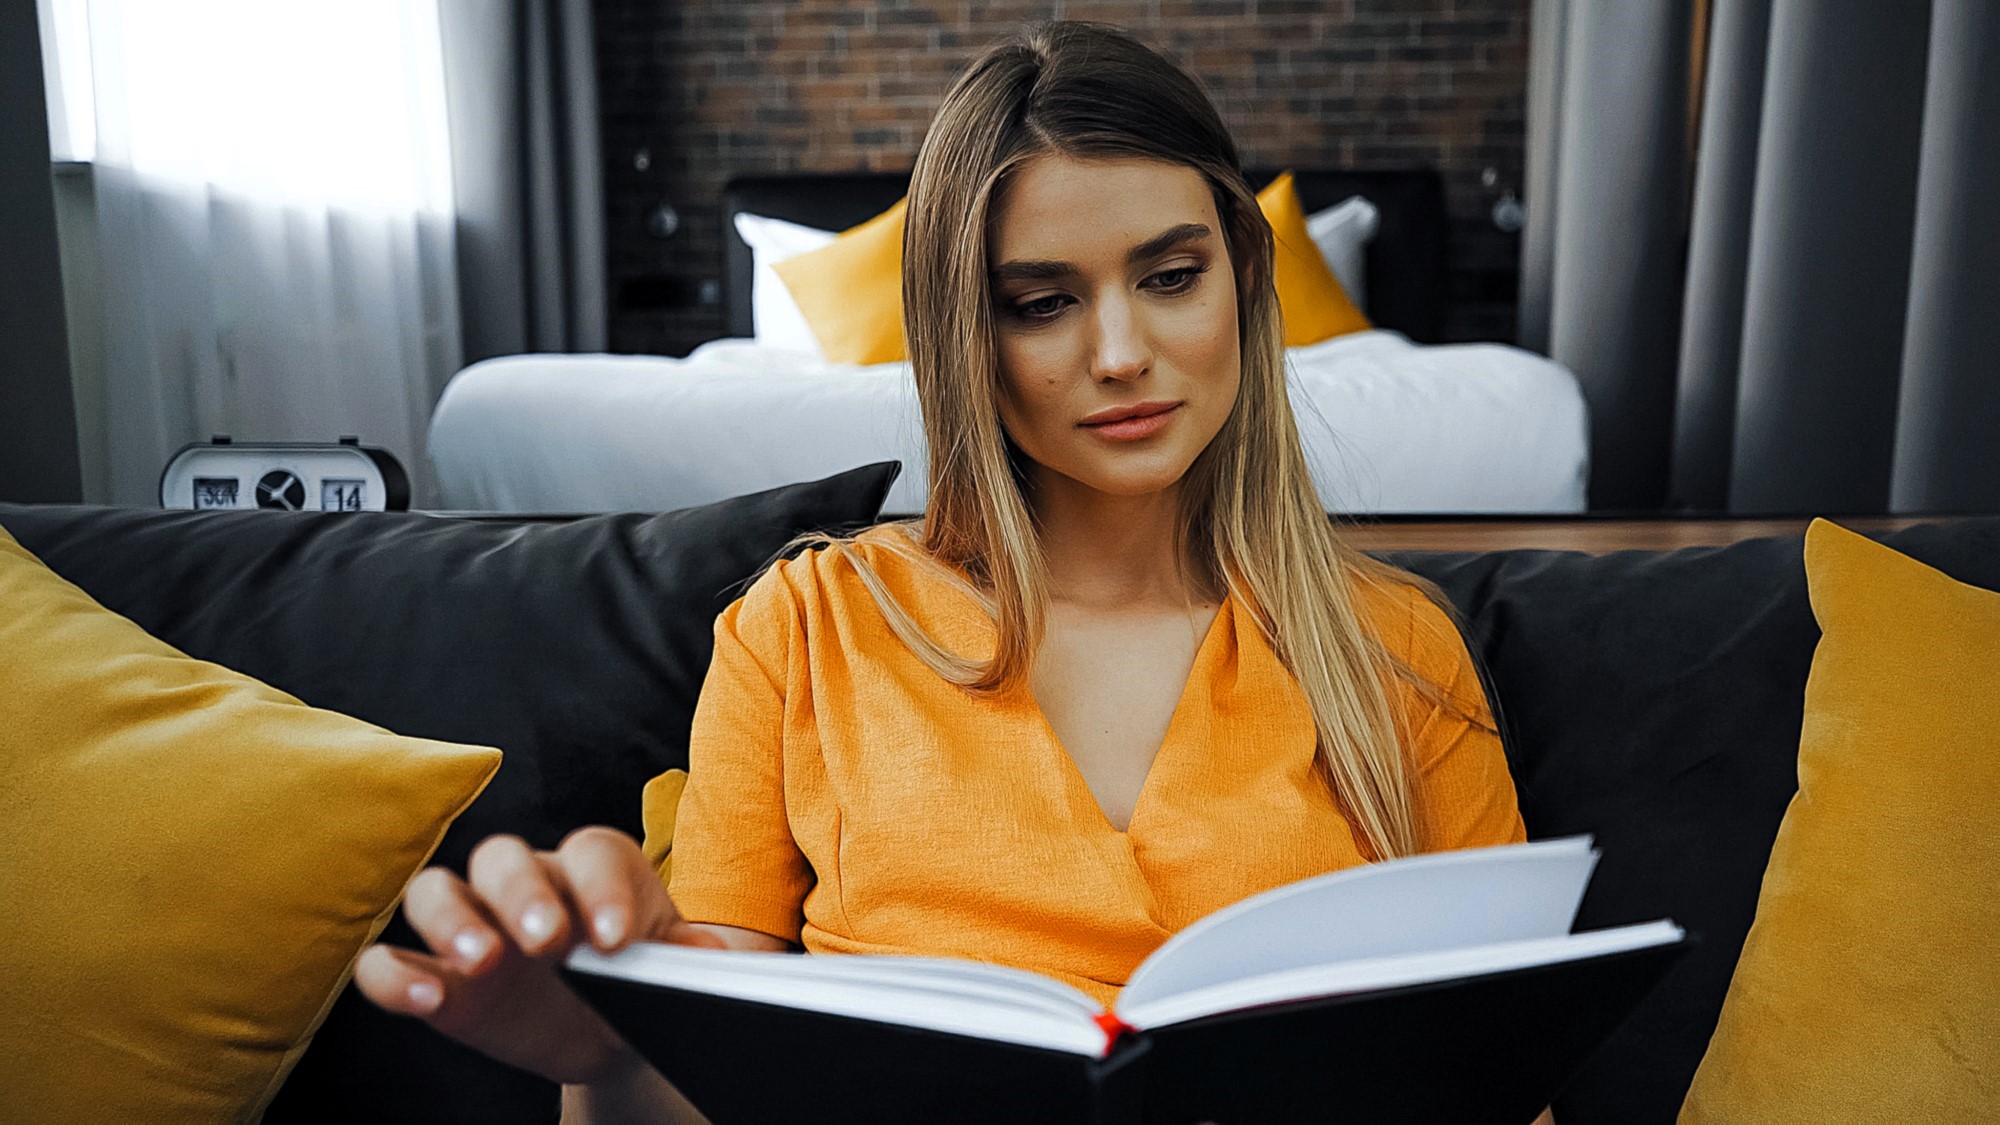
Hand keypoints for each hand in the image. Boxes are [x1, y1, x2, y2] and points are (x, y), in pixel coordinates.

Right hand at [354, 826, 726, 1084]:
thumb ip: (687, 955)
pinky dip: (394, 974)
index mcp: (593, 868)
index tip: (618, 938)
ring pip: (436, 890)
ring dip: (452, 921)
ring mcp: (472, 924)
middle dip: (522, 893)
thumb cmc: (641, 977)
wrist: (612, 1027)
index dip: (601, 888)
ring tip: (483, 963)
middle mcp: (525, 882)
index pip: (590, 853)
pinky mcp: (434, 974)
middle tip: (546, 941)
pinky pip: (388, 958)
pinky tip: (423, 997)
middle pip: (503, 856)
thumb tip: (702, 956)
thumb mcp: (672, 965)